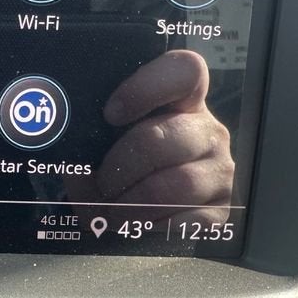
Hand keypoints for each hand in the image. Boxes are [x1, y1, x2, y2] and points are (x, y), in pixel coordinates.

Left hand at [71, 50, 234, 225]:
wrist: (145, 208)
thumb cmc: (124, 165)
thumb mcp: (109, 143)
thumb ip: (94, 138)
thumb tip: (76, 166)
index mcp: (183, 101)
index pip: (185, 70)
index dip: (146, 88)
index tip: (110, 114)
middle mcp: (208, 132)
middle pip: (161, 139)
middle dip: (118, 167)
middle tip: (100, 182)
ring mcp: (220, 171)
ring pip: (174, 185)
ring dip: (130, 204)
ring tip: (110, 210)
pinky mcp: (221, 210)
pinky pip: (186, 220)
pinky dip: (151, 226)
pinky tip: (137, 223)